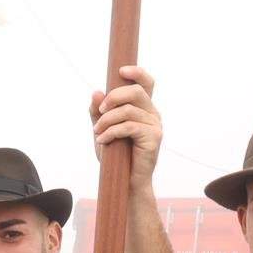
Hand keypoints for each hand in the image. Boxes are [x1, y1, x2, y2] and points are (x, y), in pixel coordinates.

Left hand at [91, 65, 162, 184]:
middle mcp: (152, 113)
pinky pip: (129, 127)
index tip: (121, 70)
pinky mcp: (154, 137)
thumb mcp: (102, 130)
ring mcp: (155, 125)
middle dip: (114, 97)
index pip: (147, 83)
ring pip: (129, 110)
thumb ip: (98, 112)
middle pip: (136, 91)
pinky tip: (102, 140)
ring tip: (97, 132)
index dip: (137, 72)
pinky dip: (111, 132)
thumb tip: (96, 91)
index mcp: (143, 108)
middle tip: (99, 111)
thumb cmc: (115, 155)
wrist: (125, 181)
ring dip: (107, 120)